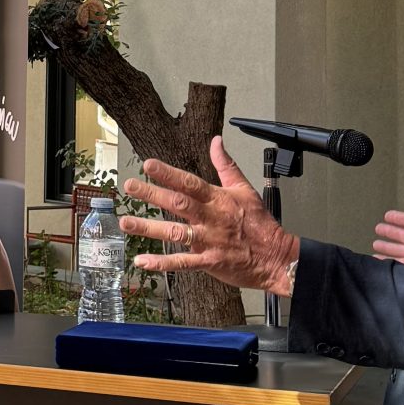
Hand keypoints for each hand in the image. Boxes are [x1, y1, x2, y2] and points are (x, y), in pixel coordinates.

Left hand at [118, 139, 300, 294]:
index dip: (169, 173)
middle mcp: (211, 218)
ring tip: (126, 222)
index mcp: (218, 199)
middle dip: (152, 194)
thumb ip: (226, 165)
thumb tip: (216, 141)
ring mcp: (209, 240)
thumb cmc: (260, 224)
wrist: (277, 258)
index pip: (190, 182)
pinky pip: (183, 263)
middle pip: (178, 203)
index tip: (148, 165)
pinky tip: (142, 261)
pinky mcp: (209, 261)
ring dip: (149, 228)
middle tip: (130, 187)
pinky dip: (162, 263)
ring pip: (175, 232)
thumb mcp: (245, 189)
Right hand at [372, 174, 403, 265]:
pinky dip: (386, 262)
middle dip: (390, 233)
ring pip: (398, 251)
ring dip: (386, 248)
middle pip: (402, 236)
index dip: (398, 218)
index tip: (387, 215)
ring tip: (375, 245)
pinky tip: (378, 261)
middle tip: (378, 229)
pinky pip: (398, 265)